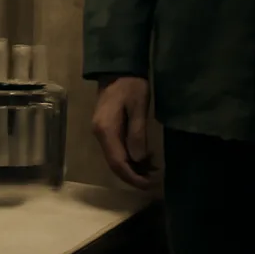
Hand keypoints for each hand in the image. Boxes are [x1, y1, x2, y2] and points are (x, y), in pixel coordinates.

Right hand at [91, 75, 154, 189]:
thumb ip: (137, 133)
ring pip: (115, 159)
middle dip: (133, 176)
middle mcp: (99, 134)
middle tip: (155, 181)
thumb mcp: (138, 107)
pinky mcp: (105, 129)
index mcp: (106, 130)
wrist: (116, 69)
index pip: (118, 162)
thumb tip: (138, 160)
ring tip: (154, 170)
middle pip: (114, 164)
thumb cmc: (130, 86)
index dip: (133, 177)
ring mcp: (101, 132)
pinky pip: (116, 150)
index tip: (151, 184)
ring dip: (133, 168)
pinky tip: (144, 158)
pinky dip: (130, 159)